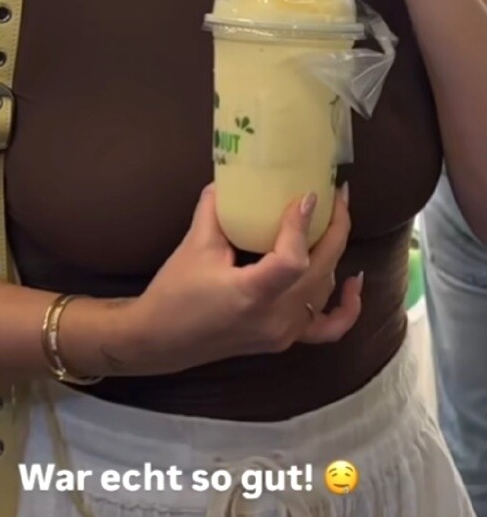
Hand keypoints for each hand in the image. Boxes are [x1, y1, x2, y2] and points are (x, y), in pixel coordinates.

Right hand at [121, 186, 362, 375]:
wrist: (162, 340)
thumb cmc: (175, 293)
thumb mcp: (194, 245)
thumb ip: (217, 208)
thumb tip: (235, 177)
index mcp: (251, 294)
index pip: (293, 260)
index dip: (303, 226)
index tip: (308, 195)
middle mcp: (275, 317)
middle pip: (321, 271)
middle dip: (336, 228)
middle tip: (339, 195)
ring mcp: (284, 332)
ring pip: (325, 289)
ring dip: (334, 253)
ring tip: (335, 220)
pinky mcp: (285, 339)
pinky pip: (329, 327)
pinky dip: (348, 306)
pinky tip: (354, 280)